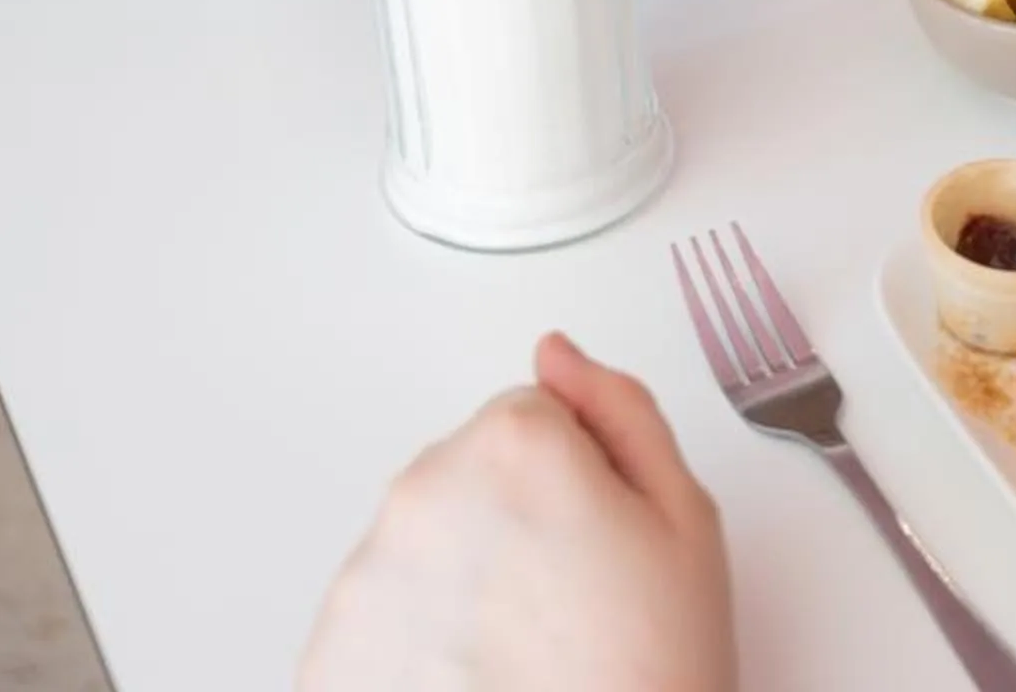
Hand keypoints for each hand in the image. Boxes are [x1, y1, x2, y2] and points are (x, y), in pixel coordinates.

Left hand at [299, 335, 736, 691]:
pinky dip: (418, 643)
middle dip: (515, 520)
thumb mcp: (685, 520)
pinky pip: (381, 619)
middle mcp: (421, 496)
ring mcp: (365, 581)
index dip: (581, 475)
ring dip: (462, 581)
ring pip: (423, 546)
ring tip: (524, 649)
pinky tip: (475, 678)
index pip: (537, 414)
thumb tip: (559, 355)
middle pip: (470, 473)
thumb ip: (622, 411)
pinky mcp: (330, 655)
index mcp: (513, 447)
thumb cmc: (648, 668)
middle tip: (572, 598)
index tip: (601, 537)